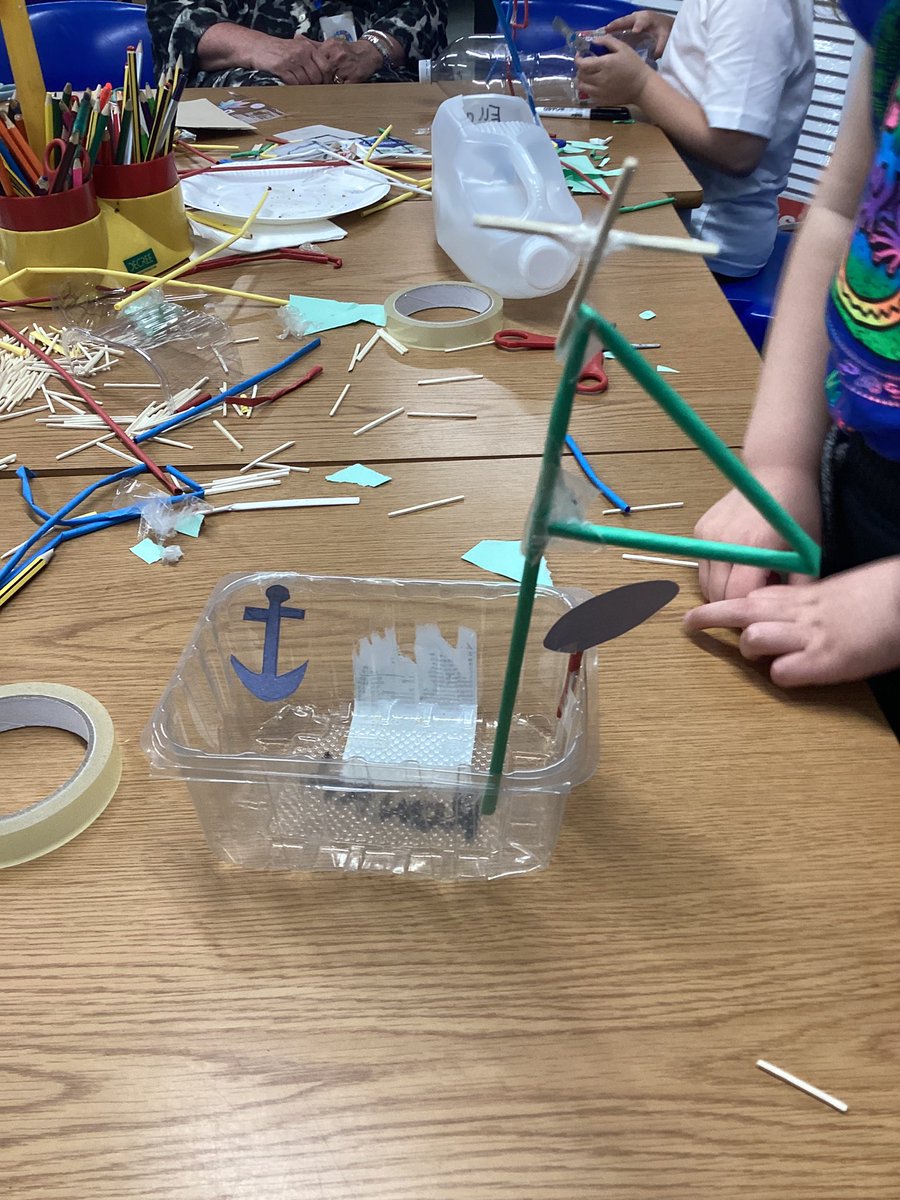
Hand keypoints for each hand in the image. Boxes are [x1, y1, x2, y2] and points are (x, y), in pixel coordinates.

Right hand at [251, 33, 327, 83]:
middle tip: (312, 88)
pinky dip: (294, 86)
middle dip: (315, 85)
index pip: (325, 65)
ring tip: (300, 85)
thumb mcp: (298, 47)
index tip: (325, 83)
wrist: (258, 47)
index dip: (327, 78)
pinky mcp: (281, 68)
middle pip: (316, 76)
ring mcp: (291, 60)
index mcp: (307, 47)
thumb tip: (326, 72)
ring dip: (304, 87)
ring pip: (306, 81)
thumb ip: (311, 56)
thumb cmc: (279, 49)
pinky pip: (294, 83)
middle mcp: (301, 52)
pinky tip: (291, 84)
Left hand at [316, 37, 384, 83]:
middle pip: (323, 72)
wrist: (369, 53)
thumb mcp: (333, 44)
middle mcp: (338, 55)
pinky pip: (341, 87)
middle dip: (321, 78)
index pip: (316, 60)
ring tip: (330, 83)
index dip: (313, 69)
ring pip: (331, 81)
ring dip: (329, 84)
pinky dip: (338, 89)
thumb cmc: (349, 50)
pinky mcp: (353, 78)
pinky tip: (339, 86)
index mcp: (331, 46)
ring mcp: (346, 67)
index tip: (312, 73)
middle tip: (319, 81)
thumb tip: (299, 42)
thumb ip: (317, 46)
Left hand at [575, 38, 651, 106]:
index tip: (580, 55)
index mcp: (604, 65)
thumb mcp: (623, 48)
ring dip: (583, 79)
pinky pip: (589, 94)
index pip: (582, 64)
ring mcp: (600, 92)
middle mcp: (599, 80)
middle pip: (581, 75)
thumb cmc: (634, 65)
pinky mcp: (601, 101)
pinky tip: (596, 84)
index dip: (578, 59)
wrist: (642, 86)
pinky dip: (589, 88)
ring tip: (590, 75)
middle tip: (587, 65)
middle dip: (581, 68)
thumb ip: (607, 41)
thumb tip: (593, 41)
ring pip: (582, 86)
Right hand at [604, 10, 673, 59]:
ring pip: (621, 22)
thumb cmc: (664, 30)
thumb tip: (656, 55)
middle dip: (617, 24)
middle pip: (627, 20)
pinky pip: (619, 26)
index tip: (635, 31)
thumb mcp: (665, 38)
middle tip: (608, 29)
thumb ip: (661, 46)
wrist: (663, 24)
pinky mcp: (628, 24)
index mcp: (648, 18)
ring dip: (611, 27)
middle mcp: (638, 17)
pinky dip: (612, 30)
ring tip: (602, 33)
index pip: (642, 21)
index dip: (638, 25)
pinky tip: (604, 37)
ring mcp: (632, 20)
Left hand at [683, 558, 899, 686]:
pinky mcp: (826, 661)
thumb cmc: (883, 595)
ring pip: (754, 636)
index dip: (729, 603)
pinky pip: (784, 672)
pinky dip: (783, 675)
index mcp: (805, 595)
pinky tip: (795, 673)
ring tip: (761, 654)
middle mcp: (801, 612)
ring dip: (750, 648)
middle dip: (710, 616)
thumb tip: (793, 612)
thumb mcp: (841, 591)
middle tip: (688, 623)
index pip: (755, 594)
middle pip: (742, 609)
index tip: (708, 610)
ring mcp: (811, 636)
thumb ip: (812, 602)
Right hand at [693, 466, 821, 602]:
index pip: (738, 596)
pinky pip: (702, 567)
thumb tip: (791, 619)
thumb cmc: (797, 512)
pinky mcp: (699, 530)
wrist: (775, 473)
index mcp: (753, 546)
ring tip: (748, 580)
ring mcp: (707, 535)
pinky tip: (738, 566)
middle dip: (735, 604)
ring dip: (723, 591)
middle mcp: (723, 541)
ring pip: (705, 584)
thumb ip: (800, 586)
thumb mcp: (807, 550)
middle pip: (717, 594)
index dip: (750, 612)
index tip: (764, 615)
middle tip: (757, 597)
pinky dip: (717, 575)